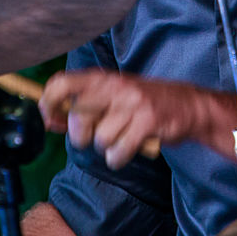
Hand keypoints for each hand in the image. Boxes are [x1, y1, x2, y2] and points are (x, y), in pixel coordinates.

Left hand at [39, 69, 217, 169]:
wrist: (188, 105)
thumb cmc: (142, 103)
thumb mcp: (110, 97)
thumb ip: (80, 108)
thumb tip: (49, 120)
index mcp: (102, 78)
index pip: (62, 82)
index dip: (48, 102)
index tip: (49, 117)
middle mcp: (115, 86)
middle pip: (77, 116)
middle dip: (80, 135)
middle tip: (96, 135)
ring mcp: (132, 103)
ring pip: (99, 138)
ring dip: (107, 147)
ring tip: (122, 138)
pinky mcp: (147, 121)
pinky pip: (118, 151)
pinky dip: (119, 157)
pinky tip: (129, 149)